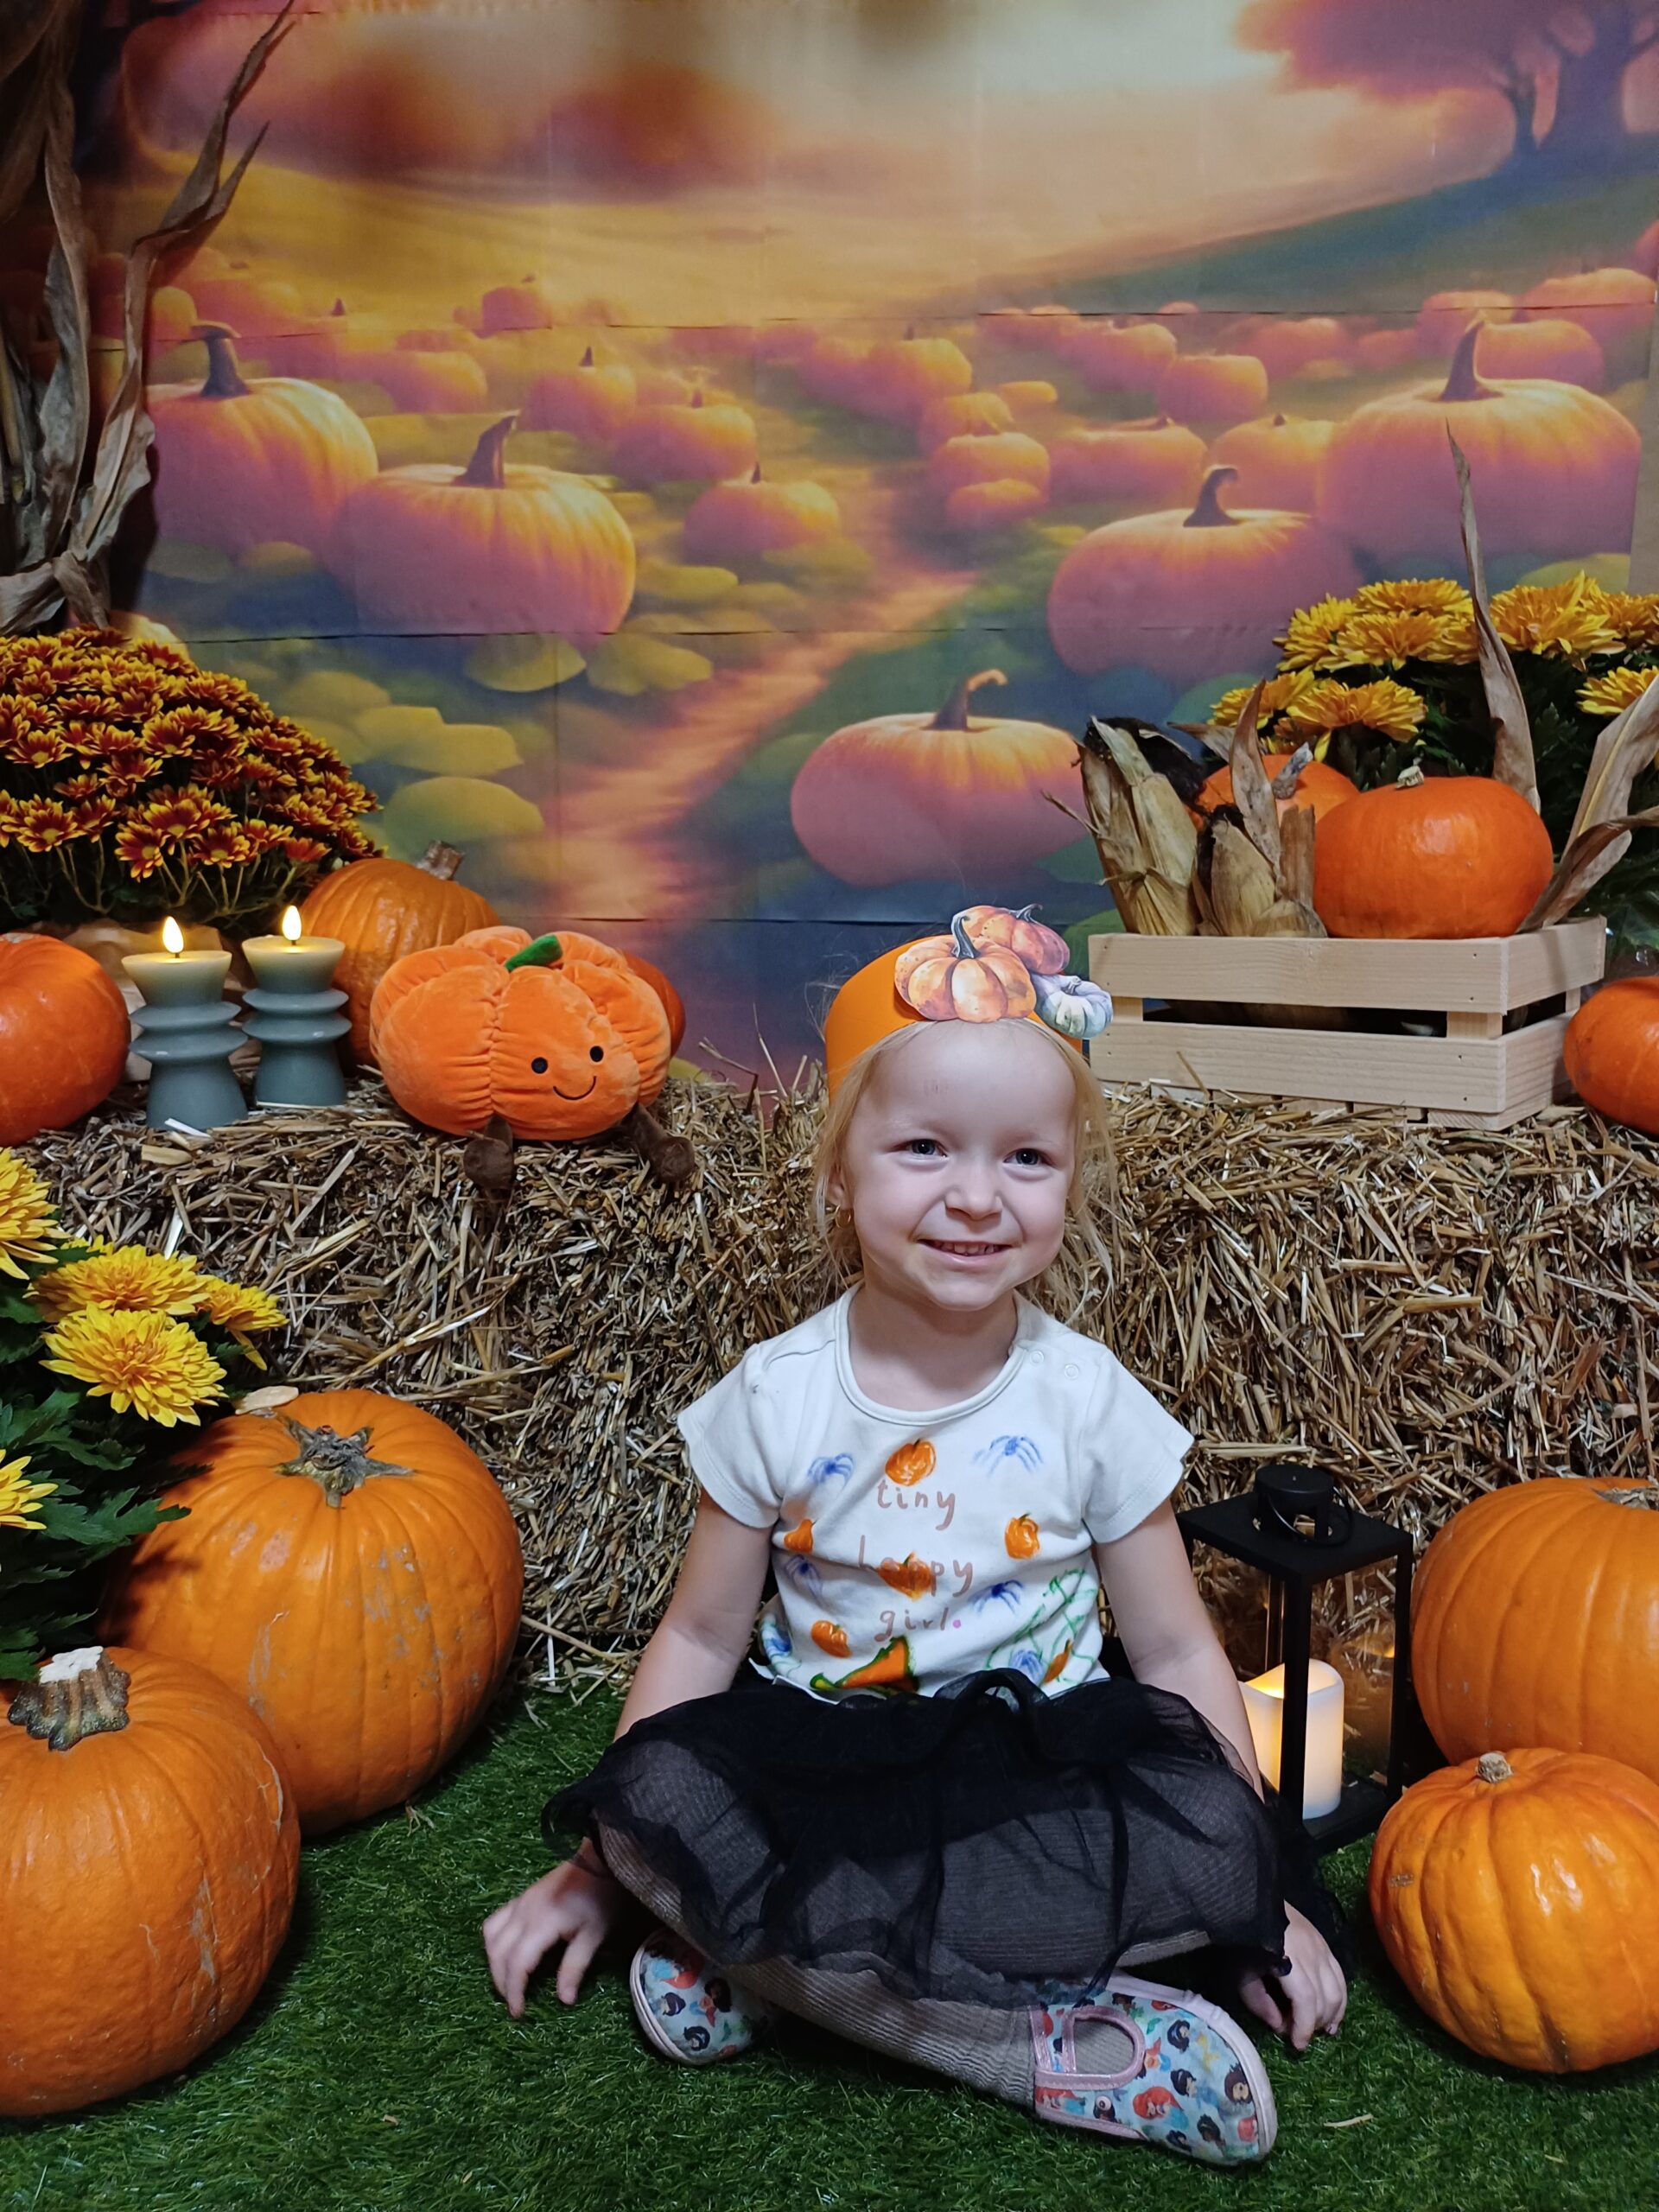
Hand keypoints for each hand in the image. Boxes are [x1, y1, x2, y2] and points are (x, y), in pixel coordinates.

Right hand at [483, 1855, 623, 2017]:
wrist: (601, 1860)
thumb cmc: (602, 1897)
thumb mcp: (594, 1935)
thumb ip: (575, 1967)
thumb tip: (563, 2001)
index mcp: (541, 1923)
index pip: (516, 1964)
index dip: (513, 1991)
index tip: (518, 2013)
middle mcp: (523, 1912)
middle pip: (498, 1952)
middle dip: (501, 1982)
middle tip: (514, 2003)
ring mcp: (520, 1902)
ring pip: (491, 1935)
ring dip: (494, 1961)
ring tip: (508, 1980)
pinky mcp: (523, 1896)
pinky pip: (496, 1920)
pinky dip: (494, 1941)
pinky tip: (506, 1951)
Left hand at [1235, 1903, 1347, 2052]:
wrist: (1249, 1899)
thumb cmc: (1240, 1937)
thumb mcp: (1240, 1972)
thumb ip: (1258, 2001)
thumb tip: (1280, 2026)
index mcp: (1289, 1960)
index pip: (1307, 2002)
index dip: (1305, 2027)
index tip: (1297, 2045)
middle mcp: (1312, 1954)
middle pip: (1325, 1998)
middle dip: (1316, 2023)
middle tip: (1302, 2036)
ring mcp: (1321, 1946)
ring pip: (1338, 1988)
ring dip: (1334, 2013)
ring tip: (1325, 2030)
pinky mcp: (1324, 1942)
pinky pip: (1340, 1974)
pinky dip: (1341, 1996)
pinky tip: (1335, 2011)